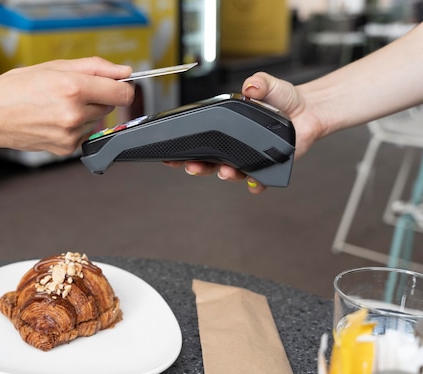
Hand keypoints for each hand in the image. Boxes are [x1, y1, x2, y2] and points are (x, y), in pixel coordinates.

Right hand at [0, 57, 134, 155]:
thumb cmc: (16, 89)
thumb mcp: (55, 67)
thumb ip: (95, 68)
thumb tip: (124, 72)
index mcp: (73, 88)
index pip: (122, 93)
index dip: (123, 87)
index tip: (118, 85)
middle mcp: (74, 113)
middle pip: (110, 107)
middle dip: (98, 98)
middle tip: (72, 93)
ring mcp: (70, 134)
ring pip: (97, 121)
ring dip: (86, 114)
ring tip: (57, 107)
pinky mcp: (66, 148)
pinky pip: (84, 135)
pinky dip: (75, 128)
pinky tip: (54, 121)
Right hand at [166, 72, 322, 193]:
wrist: (307, 109)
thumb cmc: (282, 99)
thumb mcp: (267, 85)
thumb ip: (259, 82)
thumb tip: (251, 85)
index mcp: (227, 129)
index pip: (201, 142)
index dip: (185, 150)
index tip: (173, 155)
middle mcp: (235, 147)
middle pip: (210, 163)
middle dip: (199, 167)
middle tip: (193, 166)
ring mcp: (250, 158)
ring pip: (232, 173)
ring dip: (226, 175)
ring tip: (226, 172)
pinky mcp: (268, 166)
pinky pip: (260, 180)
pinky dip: (256, 184)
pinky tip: (254, 183)